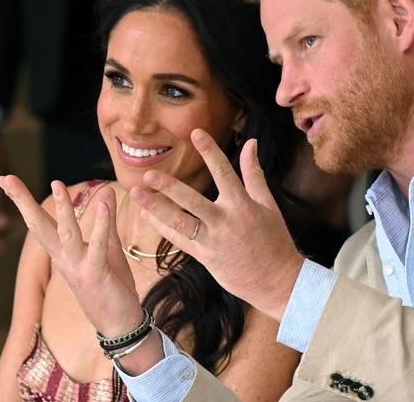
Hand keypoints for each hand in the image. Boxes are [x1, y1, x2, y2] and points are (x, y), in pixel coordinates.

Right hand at [0, 176, 143, 335]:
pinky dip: (100, 226)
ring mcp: (78, 268)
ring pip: (66, 234)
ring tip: (57, 183)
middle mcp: (64, 259)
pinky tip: (103, 206)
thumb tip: (105, 190)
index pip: (40, 223)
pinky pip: (97, 247)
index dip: (23, 201)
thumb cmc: (112, 286)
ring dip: (63, 209)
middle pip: (39, 226)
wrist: (120, 323)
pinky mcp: (96, 274)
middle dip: (22, 202)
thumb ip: (106, 220)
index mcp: (64, 253)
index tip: (6, 179)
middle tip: (5, 178)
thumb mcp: (108, 248)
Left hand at [132, 129, 304, 320]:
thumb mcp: (268, 203)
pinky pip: (179, 241)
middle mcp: (226, 221)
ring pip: (180, 223)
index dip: (210, 151)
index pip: (224, 172)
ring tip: (137, 194)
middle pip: (193, 201)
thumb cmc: (274, 239)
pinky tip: (147, 215)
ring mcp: (213, 241)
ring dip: (157, 208)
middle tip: (149, 174)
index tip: (196, 132)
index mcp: (243, 205)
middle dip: (169, 188)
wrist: (277, 280)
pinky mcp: (205, 257)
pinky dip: (161, 228)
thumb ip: (254, 172)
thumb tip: (251, 143)